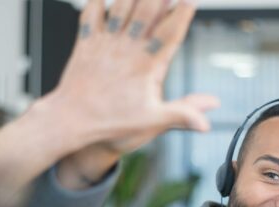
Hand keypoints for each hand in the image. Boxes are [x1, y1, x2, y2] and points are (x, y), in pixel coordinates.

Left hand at [51, 0, 219, 186]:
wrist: (73, 120)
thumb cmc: (110, 122)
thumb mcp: (151, 122)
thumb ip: (181, 116)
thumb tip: (205, 121)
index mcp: (145, 66)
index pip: (170, 32)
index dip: (182, 13)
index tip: (190, 0)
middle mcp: (126, 49)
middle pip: (147, 10)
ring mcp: (105, 44)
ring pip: (122, 6)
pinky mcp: (86, 44)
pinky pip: (91, 14)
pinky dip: (97, 2)